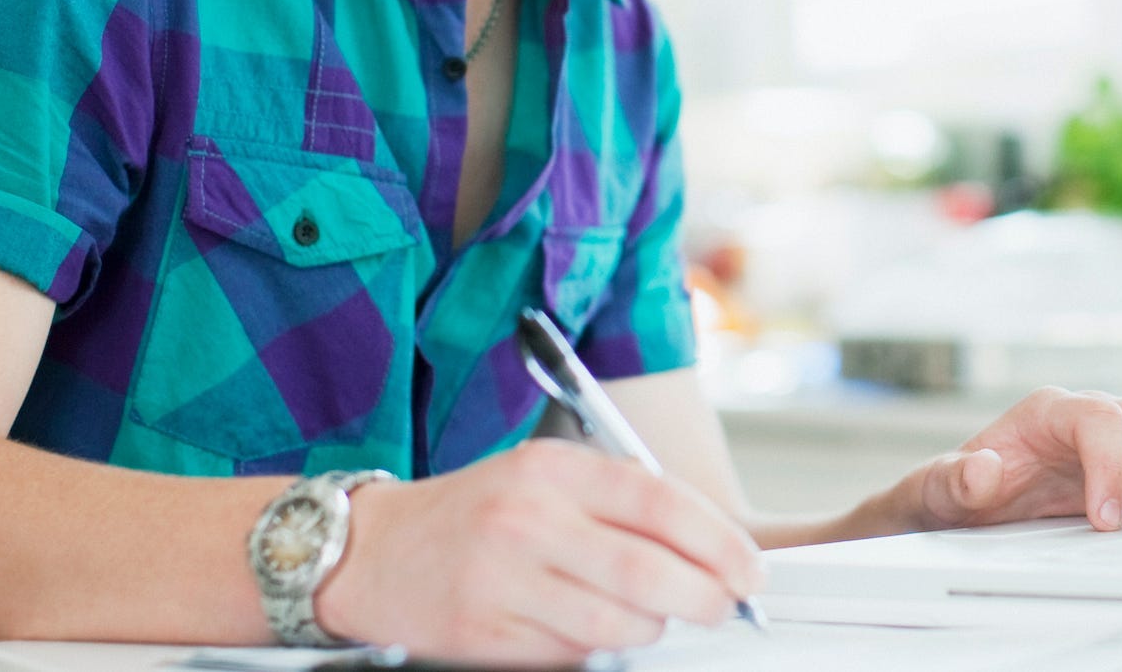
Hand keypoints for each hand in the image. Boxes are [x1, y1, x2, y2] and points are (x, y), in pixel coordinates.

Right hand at [314, 438, 764, 663]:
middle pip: (650, 574)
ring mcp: (504, 580)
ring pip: (619, 625)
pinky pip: (574, 654)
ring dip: (653, 629)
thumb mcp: (546, 475)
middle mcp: (529, 520)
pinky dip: (598, 647)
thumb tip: (711, 543)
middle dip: (706, 599)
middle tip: (722, 606)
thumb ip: (622, 500)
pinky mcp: (485, 635)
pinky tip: (587, 626)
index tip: (748, 568)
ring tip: (650, 616)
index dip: (719, 542)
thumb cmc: (476, 512)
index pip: (661, 503)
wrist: (373, 551)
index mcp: (553, 469)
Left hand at [897, 386, 1121, 533]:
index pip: (1095, 419)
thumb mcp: (941, 490)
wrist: (967, 502)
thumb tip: (984, 469)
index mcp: (1047, 411)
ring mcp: (1118, 435)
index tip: (1106, 518)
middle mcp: (1089, 414)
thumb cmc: (956, 490)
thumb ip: (956, 480)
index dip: (1108, 464)